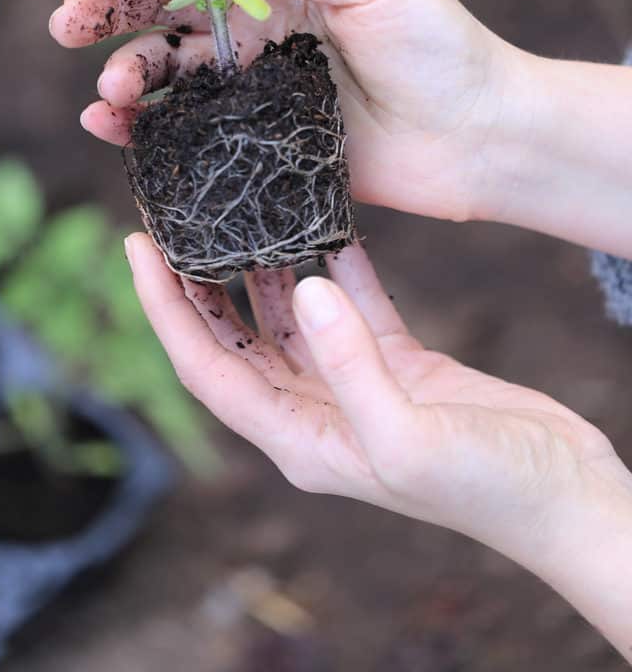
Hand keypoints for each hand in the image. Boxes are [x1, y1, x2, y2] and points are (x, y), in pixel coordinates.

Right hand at [50, 0, 516, 222]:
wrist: (478, 139)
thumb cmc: (437, 44)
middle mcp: (260, 19)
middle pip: (165, 1)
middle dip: (110, 5)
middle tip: (66, 24)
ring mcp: (255, 81)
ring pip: (167, 66)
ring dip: (125, 71)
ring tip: (107, 89)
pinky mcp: (257, 138)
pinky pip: (185, 127)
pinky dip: (141, 126)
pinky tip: (108, 126)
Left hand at [125, 233, 631, 655]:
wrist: (567, 497)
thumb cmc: (490, 489)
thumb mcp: (409, 437)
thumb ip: (351, 363)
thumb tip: (302, 285)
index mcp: (298, 441)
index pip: (206, 366)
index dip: (164, 309)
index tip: (135, 248)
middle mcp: (313, 412)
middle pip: (234, 336)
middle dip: (196, 281)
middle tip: (171, 216)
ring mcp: (355, 384)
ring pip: (288, 314)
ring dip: (261, 265)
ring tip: (233, 205)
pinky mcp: (399, 363)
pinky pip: (349, 303)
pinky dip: (334, 263)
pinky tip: (321, 219)